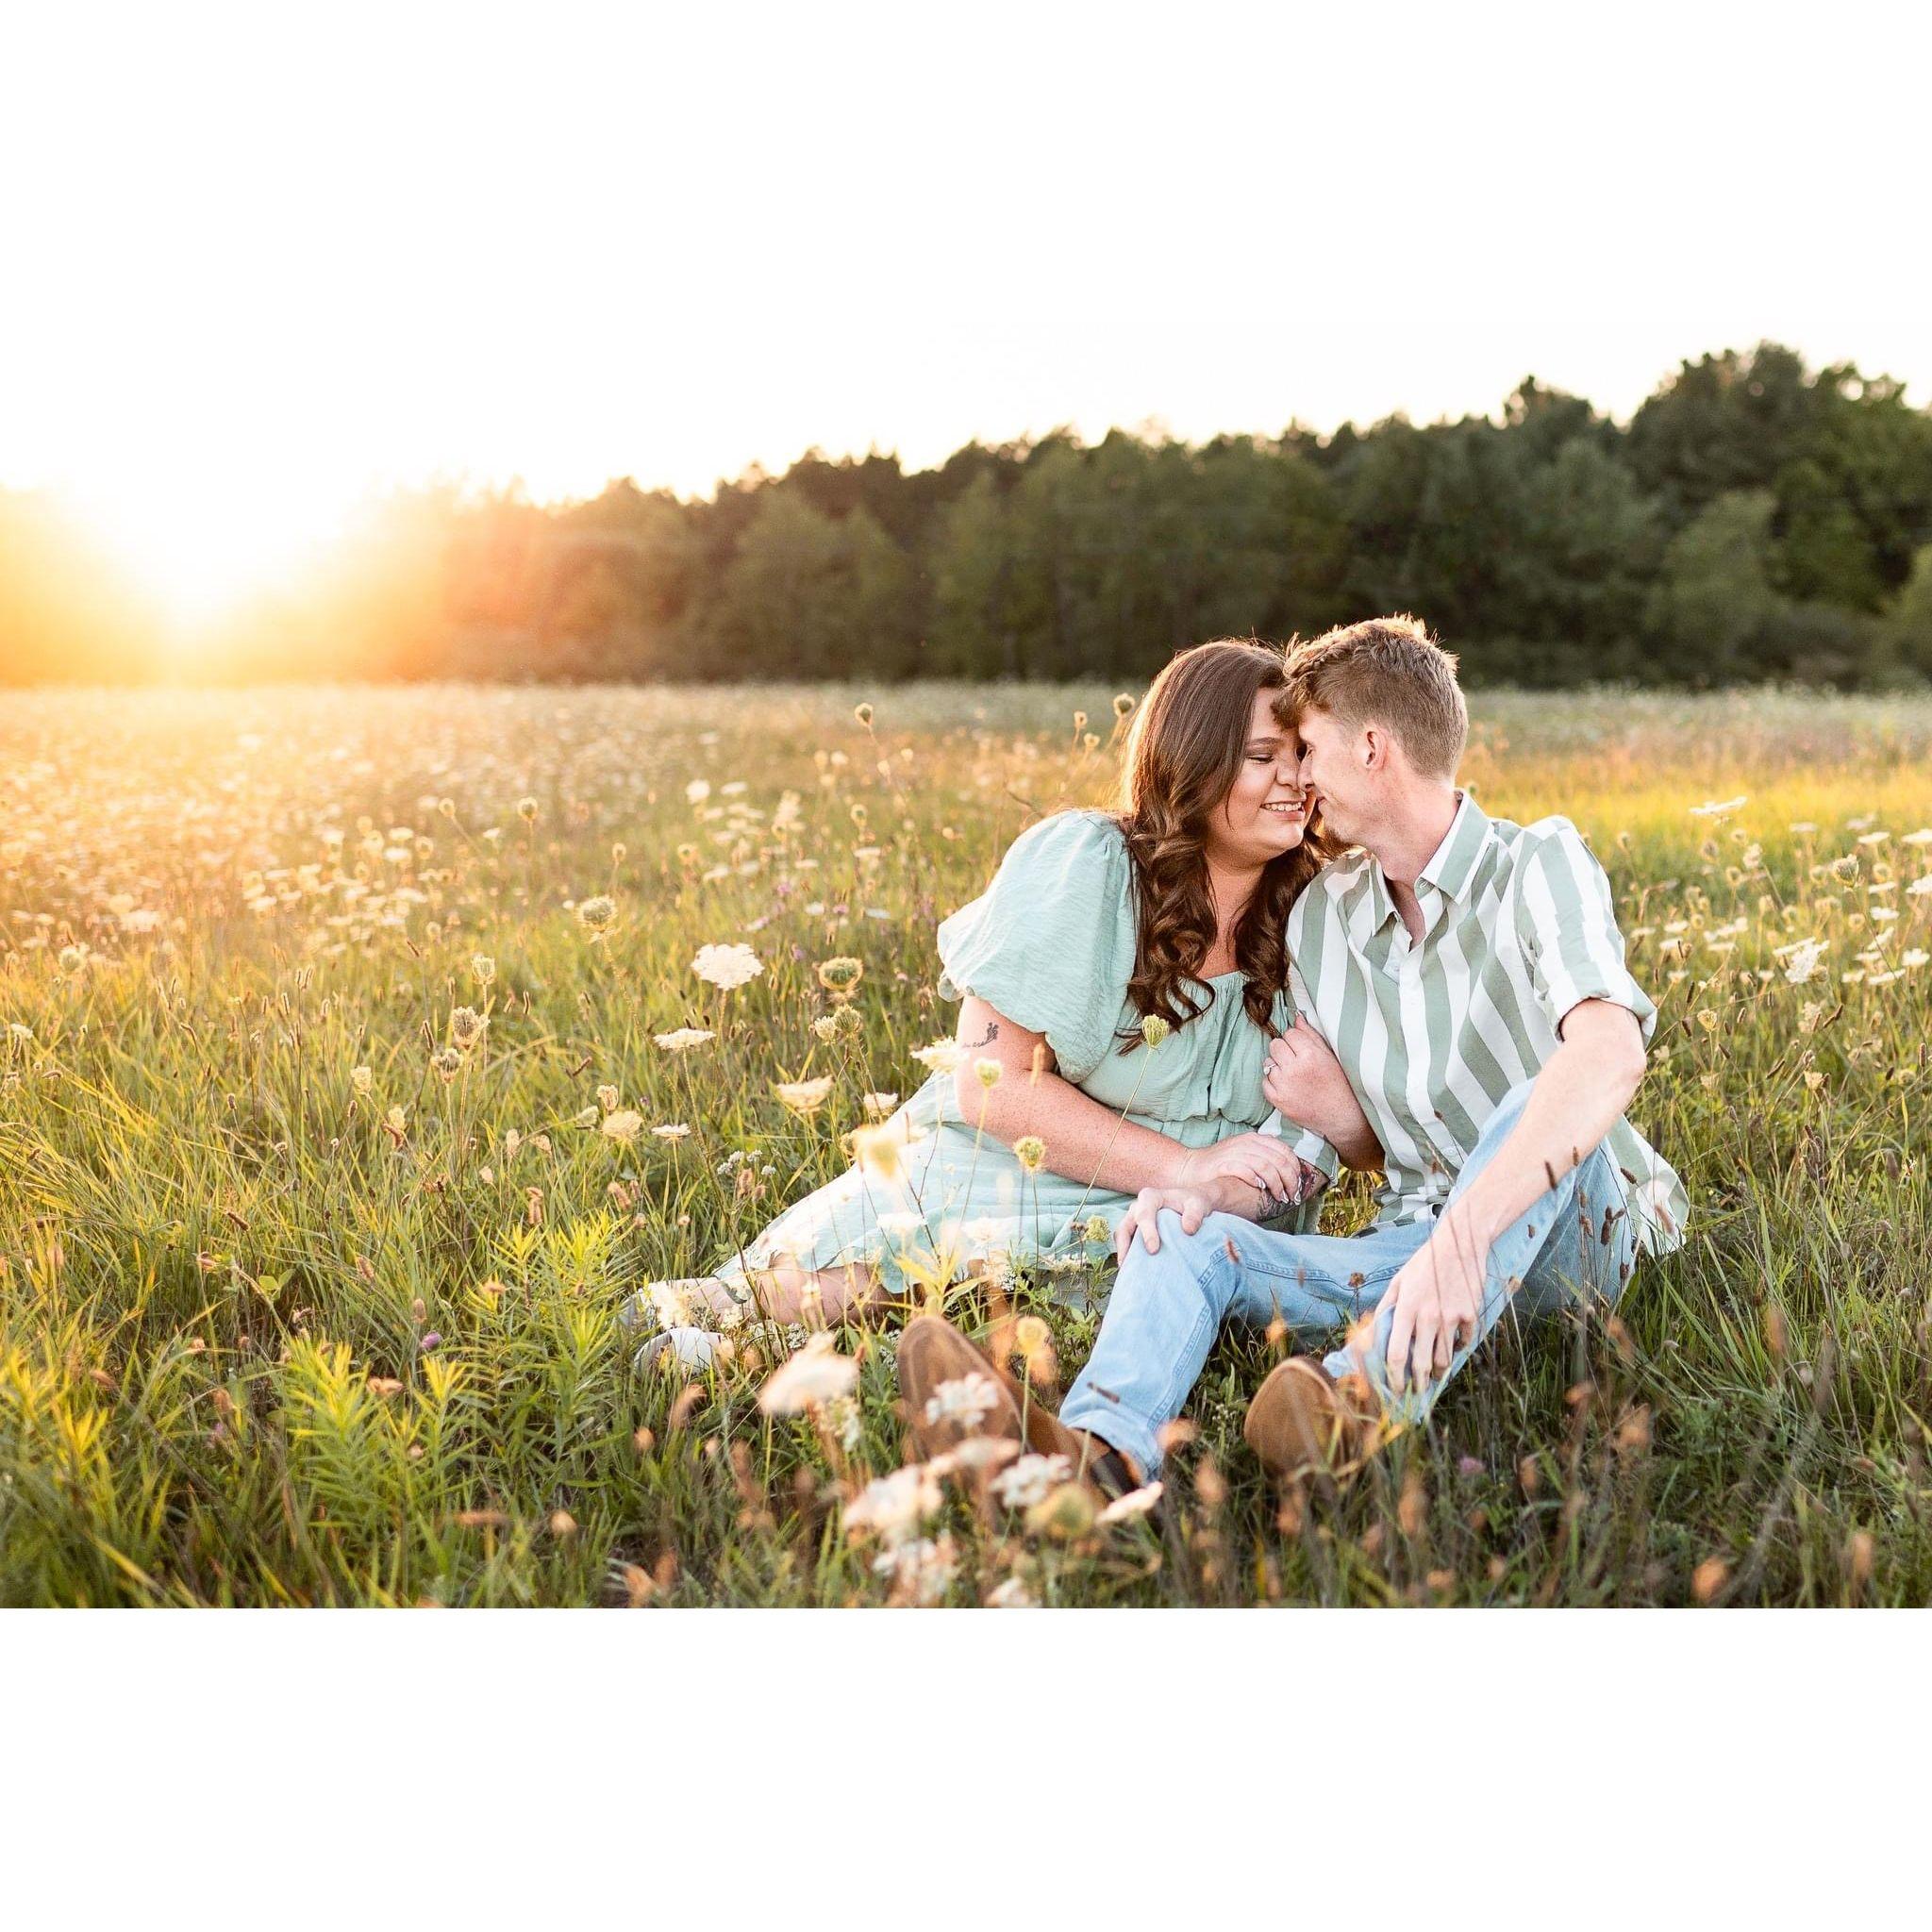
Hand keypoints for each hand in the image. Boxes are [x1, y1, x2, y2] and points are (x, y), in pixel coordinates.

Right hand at [1115, 1180, 1239, 1262]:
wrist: (1192, 1204)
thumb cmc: (1193, 1203)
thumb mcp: (1198, 1204)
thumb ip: (1194, 1214)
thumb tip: (1188, 1230)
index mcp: (1150, 1197)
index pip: (1144, 1215)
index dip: (1147, 1232)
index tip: (1153, 1250)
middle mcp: (1137, 1207)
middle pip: (1124, 1227)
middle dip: (1125, 1247)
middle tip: (1131, 1266)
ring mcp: (1133, 1220)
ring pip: (1121, 1236)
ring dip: (1123, 1254)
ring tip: (1128, 1272)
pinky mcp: (1134, 1231)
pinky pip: (1125, 1243)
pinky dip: (1127, 1256)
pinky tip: (1133, 1270)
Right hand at [1171, 1130, 1311, 1205]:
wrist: (1190, 1168)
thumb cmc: (1220, 1167)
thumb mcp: (1246, 1155)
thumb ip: (1265, 1158)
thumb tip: (1289, 1171)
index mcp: (1255, 1139)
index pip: (1285, 1151)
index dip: (1295, 1170)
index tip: (1297, 1185)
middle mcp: (1246, 1143)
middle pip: (1279, 1160)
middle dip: (1290, 1180)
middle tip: (1292, 1195)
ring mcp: (1235, 1152)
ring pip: (1266, 1166)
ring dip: (1277, 1184)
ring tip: (1280, 1197)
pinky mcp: (1223, 1163)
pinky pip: (1247, 1170)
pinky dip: (1257, 1180)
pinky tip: (1261, 1189)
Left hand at [1263, 1016, 1357, 1143]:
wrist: (1341, 1116)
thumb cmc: (1339, 1084)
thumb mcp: (1330, 1056)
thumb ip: (1311, 1035)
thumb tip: (1296, 1018)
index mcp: (1310, 1055)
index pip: (1289, 1033)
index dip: (1296, 1040)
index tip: (1303, 1049)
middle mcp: (1295, 1069)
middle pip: (1275, 1045)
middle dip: (1284, 1050)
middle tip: (1296, 1061)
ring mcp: (1284, 1086)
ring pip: (1267, 1063)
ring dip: (1277, 1066)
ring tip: (1293, 1075)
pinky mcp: (1278, 1100)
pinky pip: (1264, 1082)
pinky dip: (1273, 1083)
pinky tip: (1287, 1086)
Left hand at [1373, 1214, 1489, 1395]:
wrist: (1460, 1244)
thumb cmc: (1425, 1263)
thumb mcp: (1399, 1281)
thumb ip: (1386, 1308)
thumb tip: (1373, 1334)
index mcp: (1406, 1308)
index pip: (1397, 1353)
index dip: (1394, 1377)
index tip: (1395, 1389)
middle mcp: (1428, 1316)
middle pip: (1423, 1364)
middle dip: (1419, 1385)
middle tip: (1417, 1393)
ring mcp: (1451, 1317)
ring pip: (1445, 1359)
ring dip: (1439, 1371)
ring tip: (1435, 1373)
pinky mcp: (1471, 1315)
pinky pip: (1464, 1343)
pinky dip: (1458, 1349)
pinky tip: (1453, 1344)